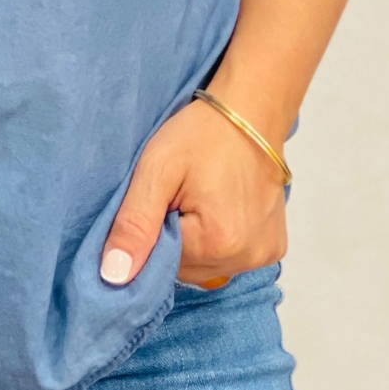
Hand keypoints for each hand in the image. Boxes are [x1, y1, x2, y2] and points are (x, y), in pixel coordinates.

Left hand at [100, 98, 287, 289]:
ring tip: (200, 199)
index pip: (161, 264)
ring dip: (196, 241)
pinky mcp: (274, 247)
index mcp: (217, 242)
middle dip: (174, 237)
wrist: (252, 113)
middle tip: (180, 196)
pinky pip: (231, 258)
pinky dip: (218, 240)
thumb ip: (133, 225)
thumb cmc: (203, 134)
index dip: (152, 231)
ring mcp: (264, 255)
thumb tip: (114, 276)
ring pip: (206, 267)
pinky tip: (219, 209)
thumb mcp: (157, 170)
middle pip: (186, 269)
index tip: (161, 199)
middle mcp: (247, 257)